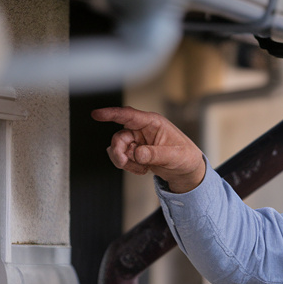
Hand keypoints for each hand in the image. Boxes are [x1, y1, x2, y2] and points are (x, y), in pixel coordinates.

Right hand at [92, 106, 207, 192]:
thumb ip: (156, 154)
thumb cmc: (185, 157)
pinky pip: (123, 159)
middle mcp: (143, 129)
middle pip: (119, 137)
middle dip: (119, 151)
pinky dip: (130, 167)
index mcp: (153, 123)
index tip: (96, 114)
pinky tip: (143, 169)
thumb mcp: (174, 156)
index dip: (111, 114)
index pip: (128, 115)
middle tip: (124, 163)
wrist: (186, 170)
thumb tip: (138, 154)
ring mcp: (138, 141)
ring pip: (118, 149)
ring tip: (142, 168)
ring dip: (126, 161)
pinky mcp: (135, 152)